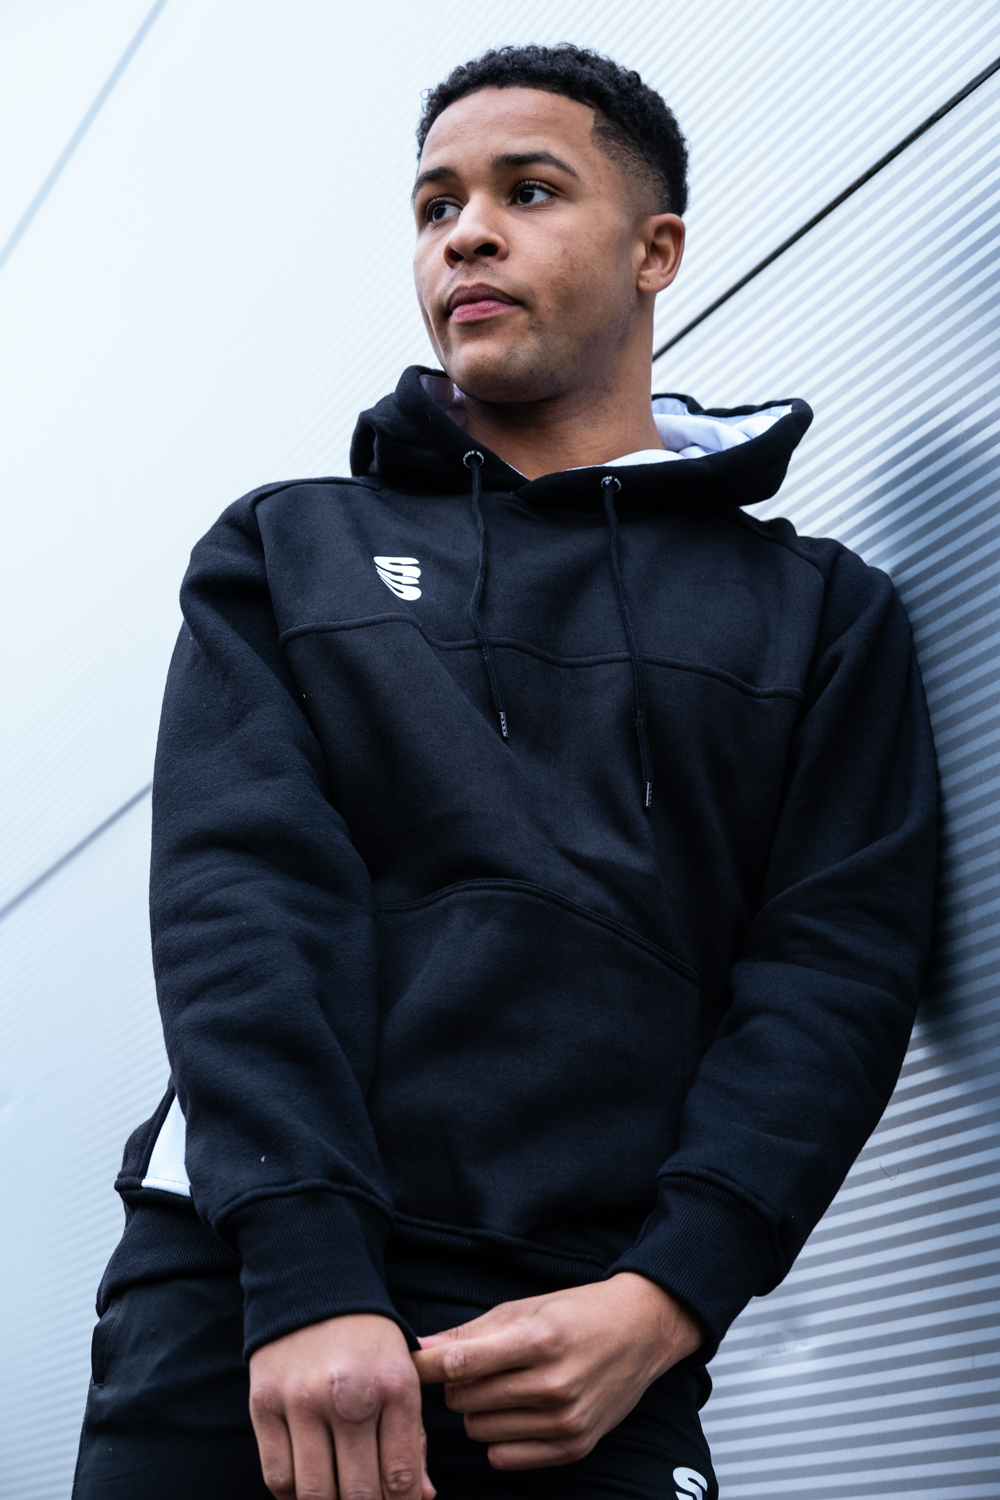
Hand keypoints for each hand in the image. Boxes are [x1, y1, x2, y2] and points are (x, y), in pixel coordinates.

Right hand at [249, 1313, 435, 1499]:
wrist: (312, 1282)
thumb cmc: (366, 1339)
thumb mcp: (402, 1374)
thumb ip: (413, 1436)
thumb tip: (422, 1496)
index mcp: (395, 1385)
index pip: (400, 1477)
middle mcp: (350, 1395)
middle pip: (359, 1493)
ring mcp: (303, 1401)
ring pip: (315, 1493)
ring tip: (338, 1499)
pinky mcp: (265, 1403)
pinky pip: (278, 1477)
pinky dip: (293, 1498)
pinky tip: (307, 1492)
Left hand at [412, 1273, 700, 1469]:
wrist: (640, 1332)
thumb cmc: (576, 1313)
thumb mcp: (524, 1308)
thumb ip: (471, 1332)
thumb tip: (421, 1349)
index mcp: (538, 1340)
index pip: (461, 1364)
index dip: (426, 1366)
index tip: (407, 1364)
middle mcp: (552, 1384)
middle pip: (463, 1400)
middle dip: (458, 1384)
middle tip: (476, 1367)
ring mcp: (564, 1420)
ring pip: (479, 1430)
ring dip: (479, 1410)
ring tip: (503, 1386)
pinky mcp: (573, 1446)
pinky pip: (503, 1457)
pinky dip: (499, 1437)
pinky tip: (517, 1412)